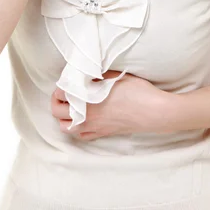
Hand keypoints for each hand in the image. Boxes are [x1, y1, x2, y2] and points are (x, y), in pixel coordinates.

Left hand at [50, 70, 165, 140]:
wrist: (152, 111)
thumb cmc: (136, 91)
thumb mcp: (115, 75)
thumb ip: (97, 74)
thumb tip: (85, 72)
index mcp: (87, 99)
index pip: (61, 94)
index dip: (60, 87)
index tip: (65, 82)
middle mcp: (86, 115)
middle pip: (58, 113)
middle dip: (56, 102)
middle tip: (63, 94)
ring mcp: (94, 127)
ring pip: (66, 128)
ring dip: (64, 118)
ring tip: (70, 107)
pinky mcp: (103, 134)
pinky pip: (81, 136)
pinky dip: (77, 129)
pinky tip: (83, 119)